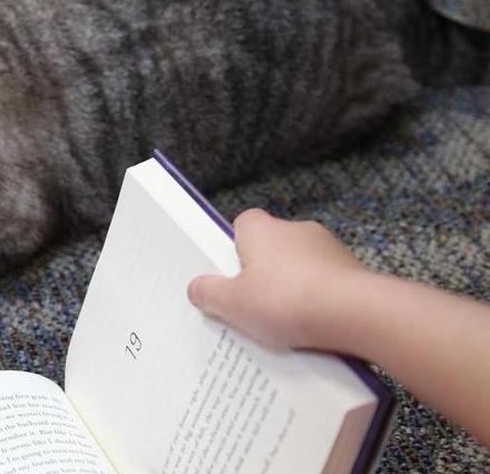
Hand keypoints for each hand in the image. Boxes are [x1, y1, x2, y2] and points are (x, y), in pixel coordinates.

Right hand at [187, 208, 369, 350]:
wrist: (356, 314)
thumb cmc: (287, 300)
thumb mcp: (232, 303)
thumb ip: (210, 293)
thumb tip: (197, 288)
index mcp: (262, 230)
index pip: (243, 224)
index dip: (235, 249)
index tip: (231, 275)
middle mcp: (297, 230)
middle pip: (272, 248)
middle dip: (265, 274)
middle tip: (253, 305)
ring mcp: (329, 249)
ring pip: (302, 267)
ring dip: (295, 289)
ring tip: (285, 325)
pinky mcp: (354, 272)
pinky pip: (328, 286)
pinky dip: (320, 303)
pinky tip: (314, 329)